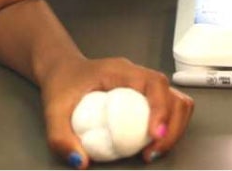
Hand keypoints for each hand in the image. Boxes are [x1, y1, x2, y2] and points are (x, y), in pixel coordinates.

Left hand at [39, 56, 193, 167]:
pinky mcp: (146, 97)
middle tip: (153, 151)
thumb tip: (81, 161)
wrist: (62, 70)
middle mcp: (138, 76)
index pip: (154, 83)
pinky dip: (169, 128)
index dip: (160, 109)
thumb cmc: (62, 84)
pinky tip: (152, 143)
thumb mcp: (53, 110)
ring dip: (174, 129)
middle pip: (174, 96)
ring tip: (154, 150)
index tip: (153, 135)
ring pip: (178, 103)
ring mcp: (145, 86)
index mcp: (121, 71)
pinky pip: (170, 109)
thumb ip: (60, 137)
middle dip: (172, 128)